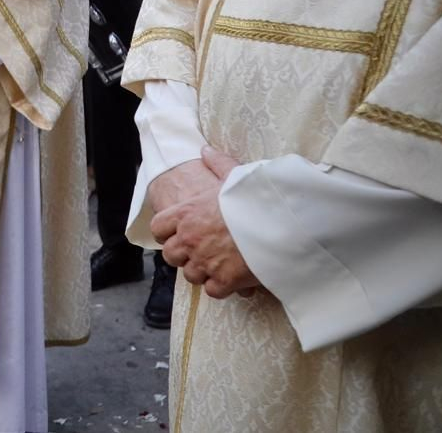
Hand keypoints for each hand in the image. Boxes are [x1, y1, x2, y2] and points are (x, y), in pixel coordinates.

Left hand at [151, 146, 260, 298]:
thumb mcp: (235, 177)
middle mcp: (190, 238)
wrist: (283, 226)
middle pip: (170, 256)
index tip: (178, 233)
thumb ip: (217, 164)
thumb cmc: (257, 200)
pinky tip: (231, 277)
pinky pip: (211, 290)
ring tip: (217, 264)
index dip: (166, 232)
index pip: (158, 227)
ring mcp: (205, 262)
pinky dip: (220, 287)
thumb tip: (205, 150)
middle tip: (200, 252)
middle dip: (182, 255)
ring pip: (189, 275)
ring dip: (201, 272)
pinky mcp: (224, 281)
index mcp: (187, 213)